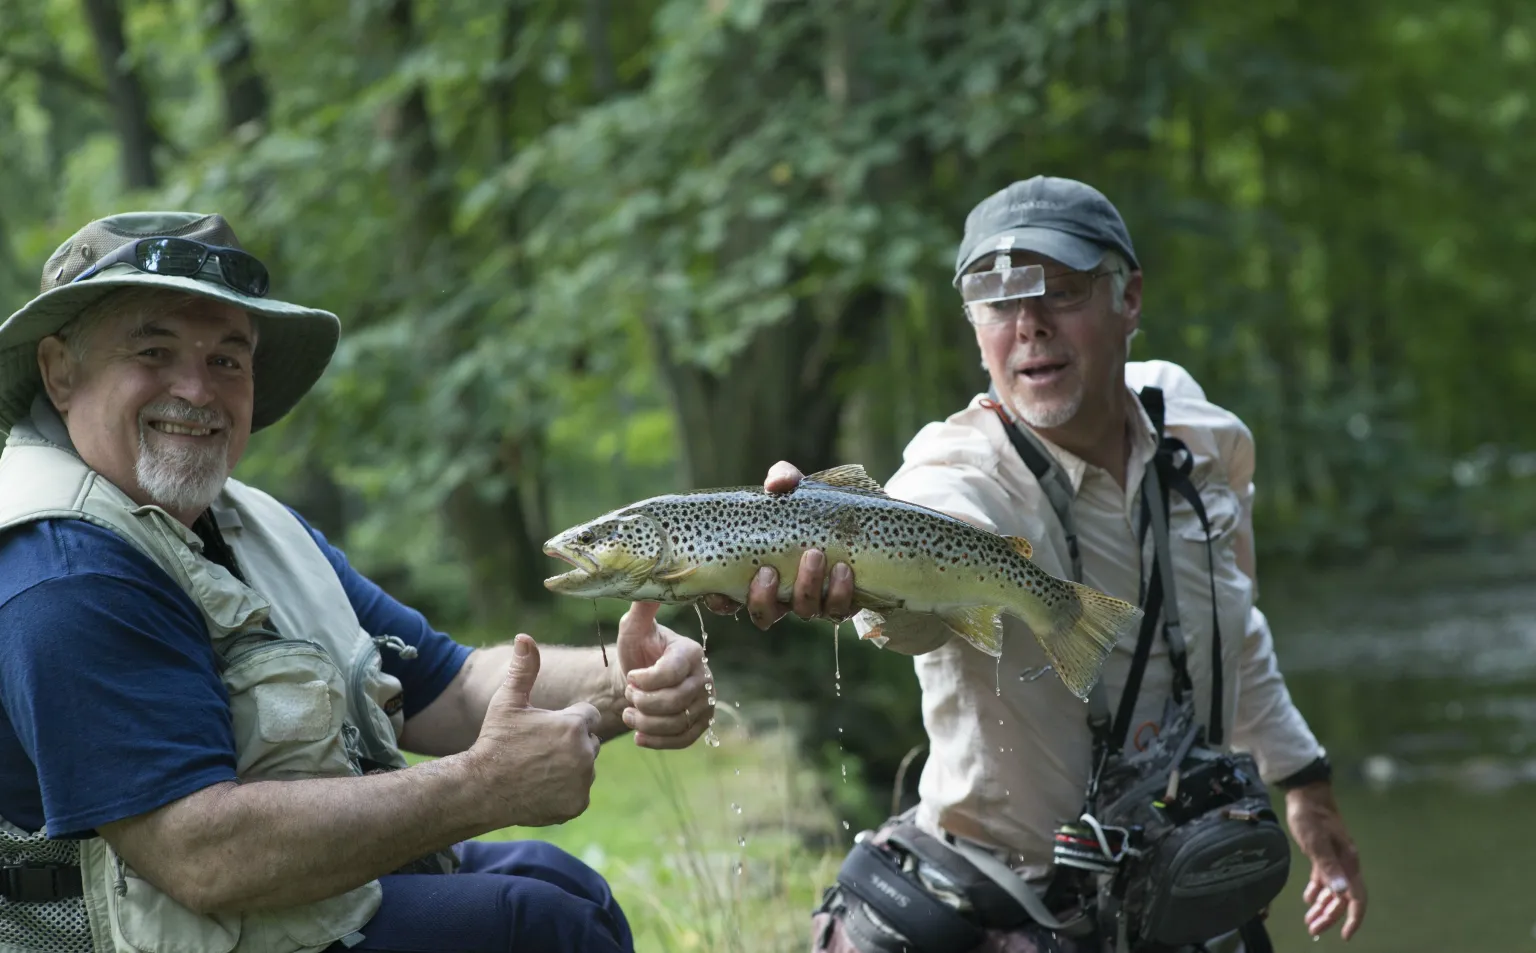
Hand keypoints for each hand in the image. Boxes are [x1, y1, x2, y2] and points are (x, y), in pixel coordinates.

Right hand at [470, 634, 600, 827]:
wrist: (481, 790)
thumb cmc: (495, 741)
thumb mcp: (507, 702)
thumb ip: (524, 670)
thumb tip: (525, 637)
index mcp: (573, 725)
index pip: (587, 716)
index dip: (565, 720)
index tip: (543, 729)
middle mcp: (585, 754)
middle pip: (589, 741)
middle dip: (570, 743)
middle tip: (538, 751)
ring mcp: (582, 782)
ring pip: (585, 767)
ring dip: (570, 767)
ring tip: (538, 769)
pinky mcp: (578, 805)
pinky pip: (579, 791)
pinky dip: (565, 791)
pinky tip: (541, 788)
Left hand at [617, 601, 711, 749]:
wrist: (639, 680)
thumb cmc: (636, 651)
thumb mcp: (633, 628)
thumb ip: (641, 609)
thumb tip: (646, 579)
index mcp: (691, 651)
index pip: (671, 673)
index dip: (645, 680)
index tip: (629, 676)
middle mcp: (705, 676)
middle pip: (675, 701)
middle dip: (643, 703)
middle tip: (629, 695)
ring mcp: (705, 702)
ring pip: (677, 723)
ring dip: (646, 724)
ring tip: (629, 714)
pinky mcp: (701, 724)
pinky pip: (683, 740)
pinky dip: (657, 741)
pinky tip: (638, 736)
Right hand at [701, 460, 855, 628]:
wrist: (857, 519)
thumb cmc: (814, 507)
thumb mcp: (797, 490)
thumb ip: (783, 479)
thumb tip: (773, 486)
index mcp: (759, 574)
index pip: (729, 600)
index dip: (720, 602)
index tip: (719, 593)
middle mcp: (783, 595)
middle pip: (764, 614)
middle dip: (763, 598)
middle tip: (770, 570)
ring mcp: (811, 601)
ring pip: (803, 611)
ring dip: (806, 587)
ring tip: (814, 555)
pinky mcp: (841, 603)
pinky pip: (838, 609)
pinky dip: (840, 591)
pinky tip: (844, 569)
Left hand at [1286, 781, 1366, 939]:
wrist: (1306, 794)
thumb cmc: (1311, 816)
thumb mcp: (1316, 841)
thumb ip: (1328, 867)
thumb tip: (1342, 892)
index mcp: (1348, 862)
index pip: (1357, 897)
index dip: (1353, 918)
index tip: (1345, 935)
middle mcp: (1345, 864)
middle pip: (1342, 898)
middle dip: (1330, 916)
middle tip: (1313, 929)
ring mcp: (1335, 859)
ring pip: (1333, 890)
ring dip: (1322, 907)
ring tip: (1309, 921)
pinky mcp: (1323, 854)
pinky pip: (1323, 879)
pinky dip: (1317, 891)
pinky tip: (1308, 900)